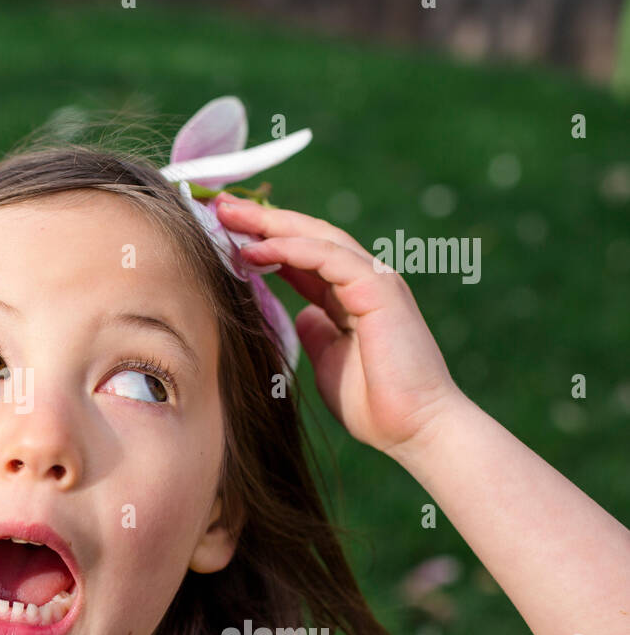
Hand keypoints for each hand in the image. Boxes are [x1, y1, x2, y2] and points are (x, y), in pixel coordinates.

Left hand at [213, 192, 466, 456]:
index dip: (264, 240)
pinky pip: (329, 257)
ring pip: (317, 237)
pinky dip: (290, 249)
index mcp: (350, 295)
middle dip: (263, 219)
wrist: (413, 429)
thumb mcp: (328, 362)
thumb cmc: (374, 404)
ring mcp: (374, 281)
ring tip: (229, 216)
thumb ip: (316, 333)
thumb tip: (299, 315)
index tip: (222, 230)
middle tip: (219, 205)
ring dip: (270, 224)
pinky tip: (255, 250)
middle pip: (307, 235)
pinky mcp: (379, 290)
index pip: (301, 255)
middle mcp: (364, 280)